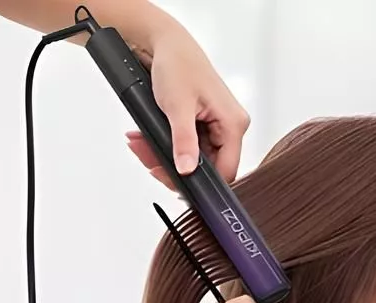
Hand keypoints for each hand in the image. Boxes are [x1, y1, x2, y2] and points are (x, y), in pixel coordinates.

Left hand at [125, 16, 249, 184]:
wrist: (166, 45)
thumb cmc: (177, 64)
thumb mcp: (177, 106)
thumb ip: (183, 142)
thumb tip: (186, 170)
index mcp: (233, 124)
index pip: (227, 170)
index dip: (203, 183)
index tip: (177, 183)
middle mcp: (230, 127)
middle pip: (208, 168)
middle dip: (176, 168)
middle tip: (151, 163)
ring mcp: (217, 128)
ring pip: (195, 160)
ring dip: (167, 157)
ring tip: (143, 146)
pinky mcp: (205, 127)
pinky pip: (189, 147)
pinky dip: (168, 147)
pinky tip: (148, 139)